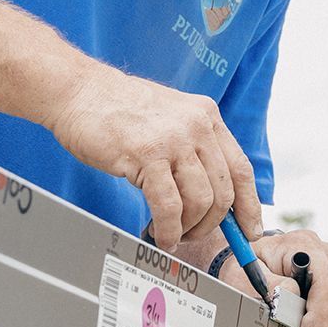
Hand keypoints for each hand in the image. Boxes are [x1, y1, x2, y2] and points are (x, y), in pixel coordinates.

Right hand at [47, 64, 261, 250]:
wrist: (78, 90)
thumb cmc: (117, 109)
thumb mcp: (169, 117)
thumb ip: (192, 147)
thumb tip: (210, 195)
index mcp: (206, 115)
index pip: (241, 168)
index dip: (248, 206)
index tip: (248, 230)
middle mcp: (197, 125)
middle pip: (224, 191)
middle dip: (211, 224)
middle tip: (192, 235)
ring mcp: (173, 140)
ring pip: (201, 202)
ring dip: (188, 228)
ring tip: (171, 233)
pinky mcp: (147, 155)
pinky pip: (170, 206)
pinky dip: (168, 229)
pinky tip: (159, 233)